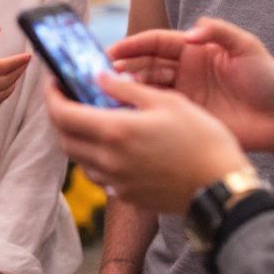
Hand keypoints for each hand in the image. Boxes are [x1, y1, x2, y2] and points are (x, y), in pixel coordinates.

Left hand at [46, 76, 246, 212]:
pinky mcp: (128, 196)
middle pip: (65, 139)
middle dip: (60, 117)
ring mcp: (117, 182)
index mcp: (115, 131)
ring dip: (78, 139)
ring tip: (92, 120)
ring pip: (80, 160)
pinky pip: (100, 175)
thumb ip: (127, 89)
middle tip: (69, 99)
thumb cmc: (201, 139)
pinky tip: (115, 146)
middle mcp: (109, 160)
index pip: (62, 115)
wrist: (221, 188)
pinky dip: (97, 158)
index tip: (53, 83)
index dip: (52, 97)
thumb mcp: (166, 101)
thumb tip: (98, 77)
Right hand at [110, 18, 273, 155]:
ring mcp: (185, 94)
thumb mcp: (248, 48)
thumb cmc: (269, 80)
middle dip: (123, 66)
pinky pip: (159, 112)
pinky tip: (125, 113)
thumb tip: (191, 30)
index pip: (158, 42)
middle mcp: (186, 69)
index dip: (134, 45)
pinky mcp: (187, 117)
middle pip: (146, 64)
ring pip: (148, 88)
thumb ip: (220, 32)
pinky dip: (141, 111)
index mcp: (196, 49)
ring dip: (128, 89)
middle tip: (101, 74)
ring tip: (108, 93)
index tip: (113, 50)